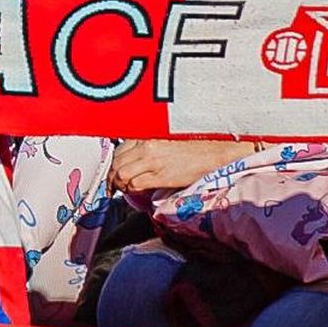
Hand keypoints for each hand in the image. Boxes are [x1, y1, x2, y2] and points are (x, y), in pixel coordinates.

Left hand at [108, 139, 248, 193]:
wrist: (215, 154)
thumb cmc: (195, 148)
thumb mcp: (167, 141)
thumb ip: (148, 148)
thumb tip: (133, 160)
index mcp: (148, 135)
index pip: (119, 149)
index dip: (113, 164)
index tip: (113, 172)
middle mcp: (147, 146)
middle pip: (117, 163)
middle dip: (112, 177)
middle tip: (114, 185)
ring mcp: (153, 161)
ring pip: (122, 174)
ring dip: (120, 184)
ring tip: (124, 189)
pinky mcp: (160, 175)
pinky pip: (135, 184)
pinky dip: (131, 190)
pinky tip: (136, 191)